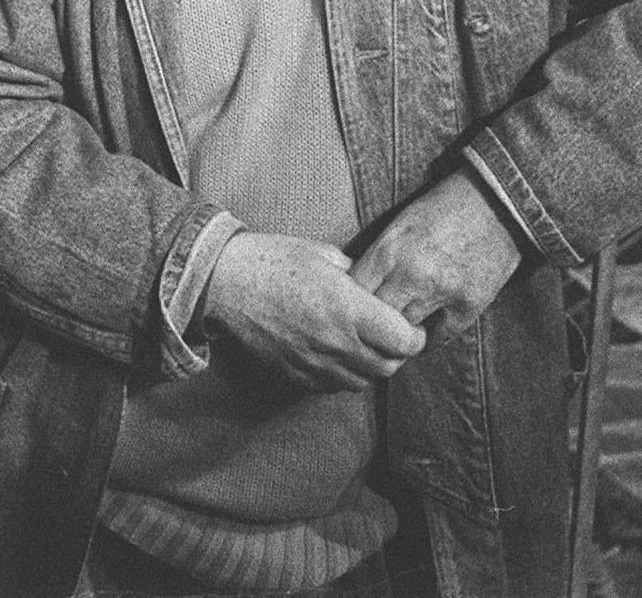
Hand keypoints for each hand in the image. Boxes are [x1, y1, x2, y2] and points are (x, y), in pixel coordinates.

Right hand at [201, 232, 426, 392]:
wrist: (226, 283)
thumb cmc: (274, 260)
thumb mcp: (325, 255)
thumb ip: (358, 277)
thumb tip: (376, 289)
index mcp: (349, 309)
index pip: (404, 342)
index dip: (415, 336)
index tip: (413, 326)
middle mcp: (336, 343)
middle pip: (388, 367)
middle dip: (398, 354)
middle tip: (393, 336)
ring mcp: (315, 364)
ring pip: (362, 381)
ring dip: (371, 366)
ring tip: (365, 344)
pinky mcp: (296, 375)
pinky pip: (333, 387)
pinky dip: (344, 374)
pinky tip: (338, 353)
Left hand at [350, 172, 522, 344]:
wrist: (497, 201)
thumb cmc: (444, 207)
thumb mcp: (402, 223)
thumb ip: (379, 256)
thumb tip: (354, 287)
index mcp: (389, 249)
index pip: (354, 293)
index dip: (351, 301)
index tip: (354, 305)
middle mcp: (411, 275)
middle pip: (375, 319)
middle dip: (372, 322)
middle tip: (373, 324)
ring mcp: (441, 293)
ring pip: (404, 334)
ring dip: (399, 333)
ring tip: (397, 331)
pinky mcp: (468, 306)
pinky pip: (437, 339)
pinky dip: (428, 339)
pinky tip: (424, 332)